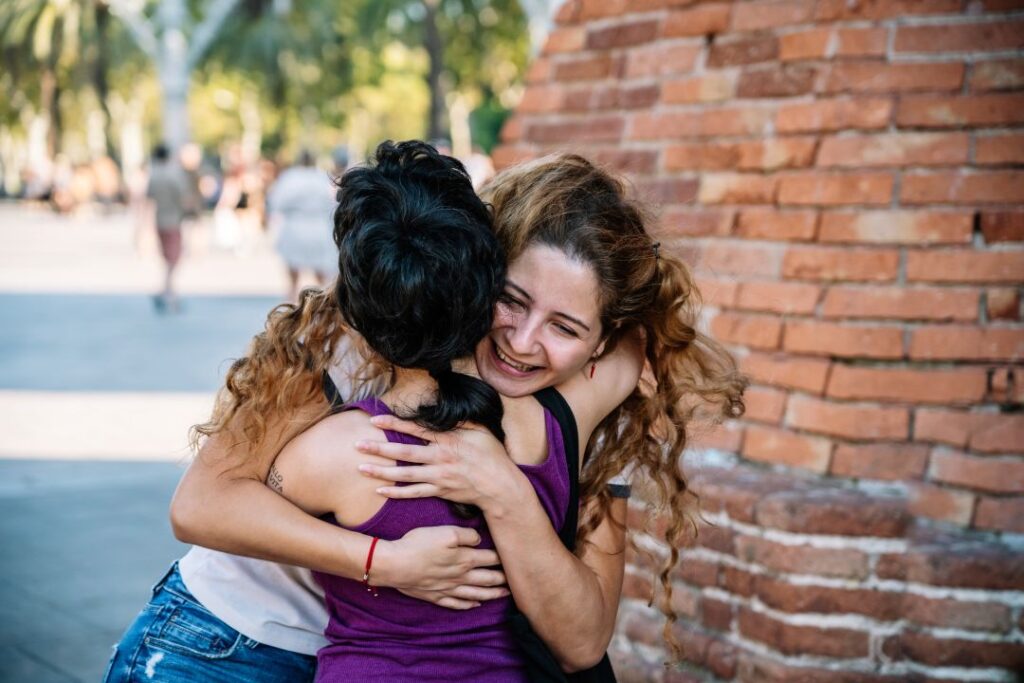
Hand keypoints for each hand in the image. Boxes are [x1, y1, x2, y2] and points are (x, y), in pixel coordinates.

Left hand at [355, 415, 524, 510]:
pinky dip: (396, 492)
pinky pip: (414, 493)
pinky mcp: (440, 491)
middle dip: (379, 449)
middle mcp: (441, 458)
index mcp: (449, 440)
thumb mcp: (479, 431)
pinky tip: (380, 489)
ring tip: (361, 468)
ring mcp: (439, 477)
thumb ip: (460, 421)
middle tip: (358, 445)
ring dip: (381, 471)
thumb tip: (444, 409)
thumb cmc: (491, 455)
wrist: (500, 487)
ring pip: (405, 474)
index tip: (375, 420)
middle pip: (404, 453)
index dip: (394, 425)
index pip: (416, 430)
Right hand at [372, 525, 509, 609]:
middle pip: (487, 579)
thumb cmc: (419, 544)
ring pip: (476, 593)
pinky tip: (475, 604)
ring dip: (492, 594)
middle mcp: (460, 576)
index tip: (515, 558)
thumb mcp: (446, 531)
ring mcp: (448, 589)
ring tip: (504, 594)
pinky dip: (468, 604)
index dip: (503, 558)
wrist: (395, 564)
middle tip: (516, 580)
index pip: (490, 558)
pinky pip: (457, 603)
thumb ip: (466, 535)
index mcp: (465, 558)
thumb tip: (479, 539)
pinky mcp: (435, 596)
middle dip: (503, 579)